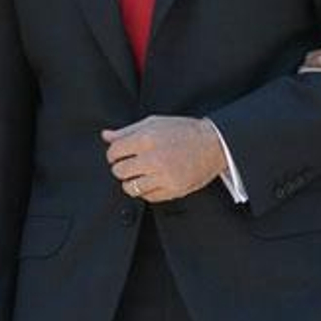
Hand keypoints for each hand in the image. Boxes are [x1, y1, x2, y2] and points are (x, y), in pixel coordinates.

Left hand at [101, 116, 224, 201]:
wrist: (214, 144)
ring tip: (139, 175)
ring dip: (131, 182)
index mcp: (147, 139)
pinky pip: (148, 197)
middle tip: (130, 165)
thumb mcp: (155, 122)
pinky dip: (146, 190)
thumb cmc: (183, 131)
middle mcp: (154, 159)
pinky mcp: (173, 190)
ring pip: (130, 187)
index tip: (120, 154)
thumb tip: (105, 136)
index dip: (114, 153)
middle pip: (119, 171)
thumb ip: (128, 130)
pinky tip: (152, 181)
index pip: (114, 152)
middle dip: (121, 168)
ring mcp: (164, 176)